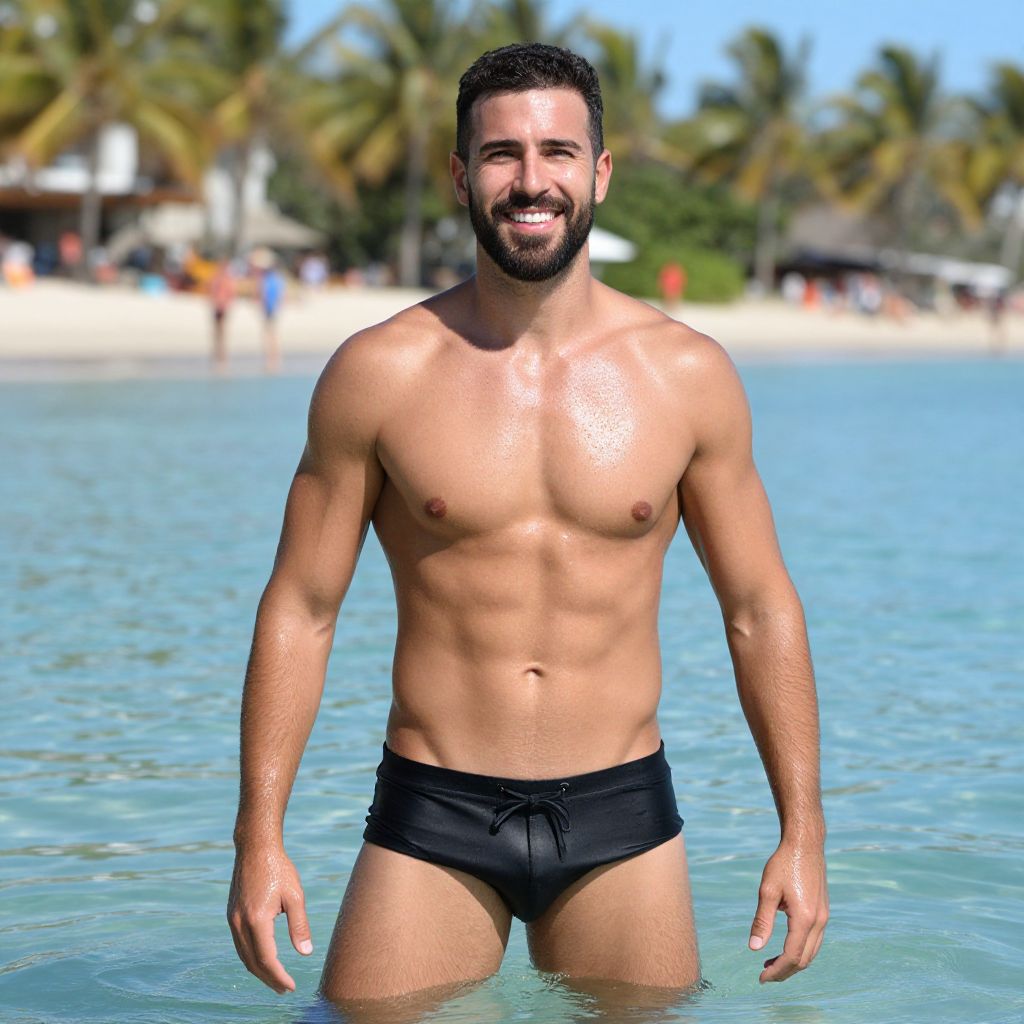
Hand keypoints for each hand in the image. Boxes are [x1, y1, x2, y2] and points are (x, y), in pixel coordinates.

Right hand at [227, 843, 312, 993]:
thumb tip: (306, 953)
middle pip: (253, 963)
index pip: (267, 959)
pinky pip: (240, 945)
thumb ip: (299, 925)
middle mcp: (240, 924)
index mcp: (257, 920)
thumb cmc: (279, 868)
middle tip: (284, 989)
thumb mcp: (295, 895)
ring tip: (274, 979)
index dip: (278, 976)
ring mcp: (233, 920)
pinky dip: (251, 957)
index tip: (291, 987)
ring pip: (243, 956)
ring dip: (258, 971)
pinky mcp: (231, 915)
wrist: (255, 848)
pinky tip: (262, 959)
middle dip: (268, 979)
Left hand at [748, 839, 827, 982]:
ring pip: (811, 952)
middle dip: (785, 971)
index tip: (760, 978)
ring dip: (793, 962)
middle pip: (804, 959)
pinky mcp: (823, 911)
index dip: (777, 971)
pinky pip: (814, 940)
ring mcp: (824, 917)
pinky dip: (801, 950)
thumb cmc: (783, 864)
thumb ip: (762, 921)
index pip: (792, 957)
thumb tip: (754, 949)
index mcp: (804, 918)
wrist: (805, 844)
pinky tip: (785, 946)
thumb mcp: (767, 891)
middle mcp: (819, 921)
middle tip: (764, 975)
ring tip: (771, 964)